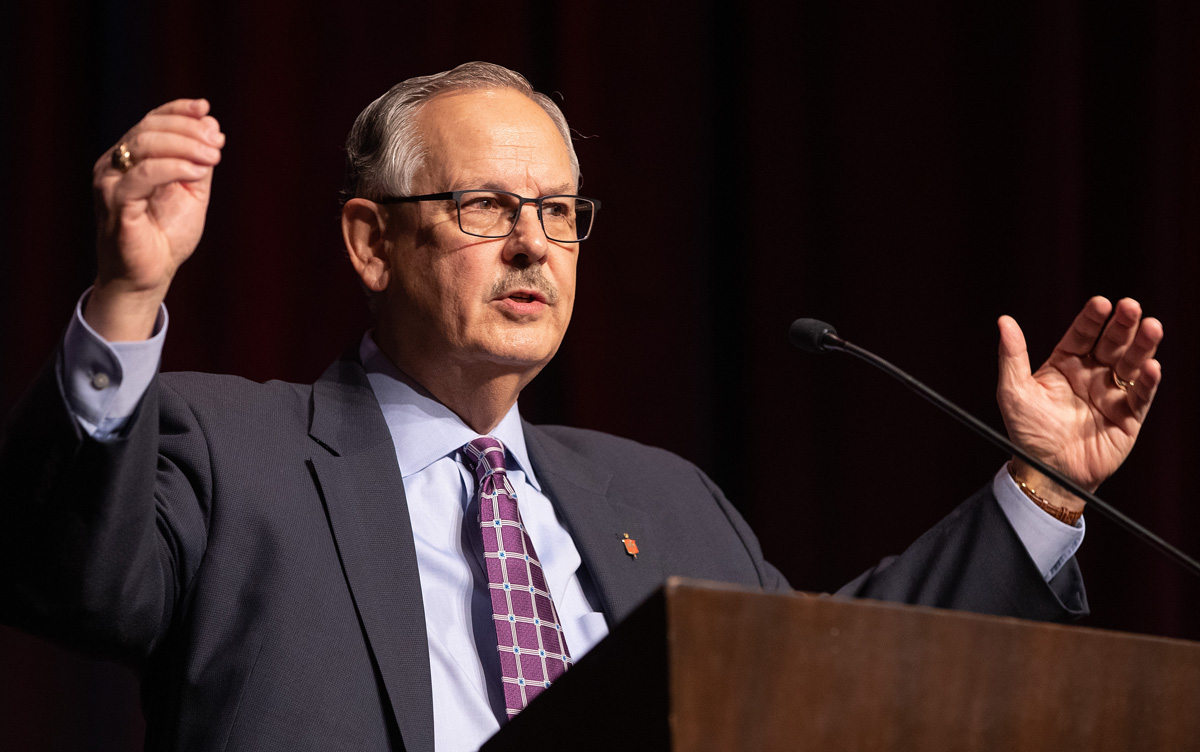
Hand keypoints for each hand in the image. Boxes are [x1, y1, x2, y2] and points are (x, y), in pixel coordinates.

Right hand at [86, 98, 223, 340]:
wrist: (150, 275)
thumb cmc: (167, 235)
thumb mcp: (191, 191)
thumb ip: (199, 162)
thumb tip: (212, 126)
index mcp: (129, 158)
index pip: (151, 121)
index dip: (178, 110)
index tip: (206, 109)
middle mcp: (113, 165)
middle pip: (148, 129)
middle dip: (187, 130)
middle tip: (217, 142)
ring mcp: (110, 183)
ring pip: (143, 146)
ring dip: (184, 146)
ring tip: (213, 155)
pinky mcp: (116, 204)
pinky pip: (142, 176)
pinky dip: (172, 168)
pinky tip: (197, 171)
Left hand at [996, 297, 1162, 507]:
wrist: (1046, 473)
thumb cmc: (1027, 433)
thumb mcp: (1013, 392)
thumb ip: (1012, 356)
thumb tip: (1004, 321)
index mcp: (1065, 364)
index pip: (1082, 335)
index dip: (1092, 319)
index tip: (1101, 303)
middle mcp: (1091, 374)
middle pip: (1111, 344)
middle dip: (1122, 325)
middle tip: (1131, 307)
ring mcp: (1112, 394)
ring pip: (1131, 364)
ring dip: (1142, 346)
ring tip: (1151, 326)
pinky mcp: (1129, 416)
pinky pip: (1141, 396)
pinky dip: (1148, 381)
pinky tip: (1151, 367)